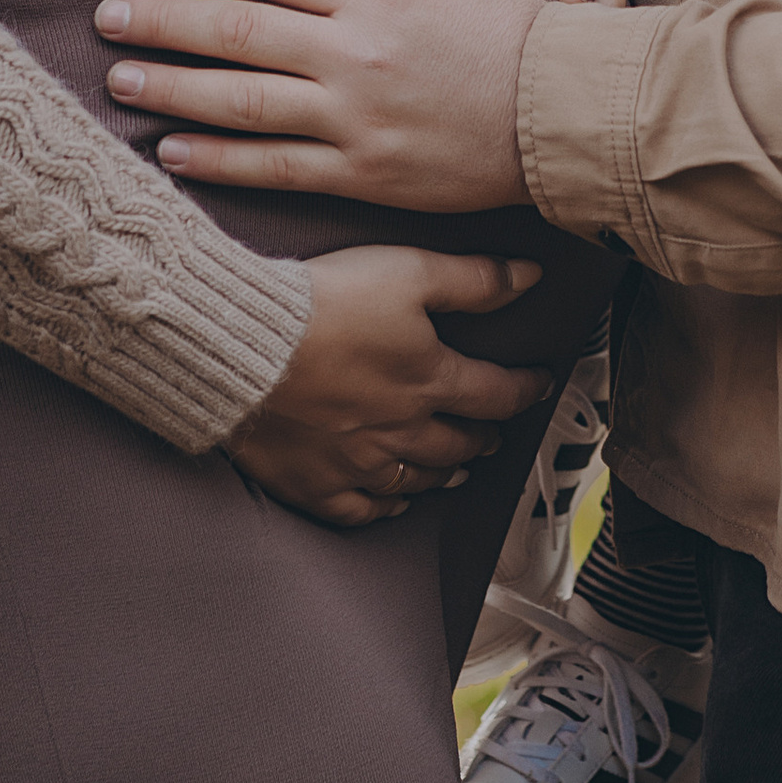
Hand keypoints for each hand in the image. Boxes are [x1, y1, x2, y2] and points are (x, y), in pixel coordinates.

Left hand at [98, 0, 542, 208]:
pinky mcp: (361, 176)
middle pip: (236, 33)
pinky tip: (171, 151)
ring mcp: (353, 120)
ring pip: (241, 103)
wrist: (561, 116)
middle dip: (163, 23)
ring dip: (172, 91)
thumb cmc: (508, 27)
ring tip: (122, 81)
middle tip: (106, 18)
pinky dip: (217, 161)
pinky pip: (274, 168)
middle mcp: (353, 54)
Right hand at [229, 245, 553, 526]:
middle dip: (483, 437)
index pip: (496, 394)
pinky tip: (392, 502)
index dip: (526, 389)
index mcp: (429, 379)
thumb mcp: (409, 272)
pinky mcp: (315, 483)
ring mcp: (359, 463)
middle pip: (459, 444)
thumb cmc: (323, 303)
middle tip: (493, 435)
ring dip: (445, 473)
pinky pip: (361, 510)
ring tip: (457, 468)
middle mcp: (402, 430)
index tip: (538, 385)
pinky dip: (385, 507)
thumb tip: (529, 276)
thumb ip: (474, 279)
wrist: (244, 344)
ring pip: (419, 479)